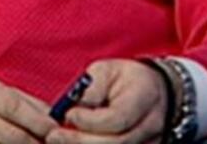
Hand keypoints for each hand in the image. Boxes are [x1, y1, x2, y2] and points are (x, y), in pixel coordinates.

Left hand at [45, 59, 167, 143]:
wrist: (152, 91)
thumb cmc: (125, 79)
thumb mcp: (106, 70)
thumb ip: (90, 88)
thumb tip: (71, 108)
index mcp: (144, 98)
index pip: (117, 118)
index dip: (90, 121)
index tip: (69, 114)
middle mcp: (150, 125)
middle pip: (115, 143)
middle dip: (80, 141)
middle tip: (54, 135)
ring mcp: (148, 143)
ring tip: (61, 139)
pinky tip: (75, 142)